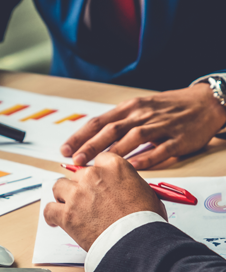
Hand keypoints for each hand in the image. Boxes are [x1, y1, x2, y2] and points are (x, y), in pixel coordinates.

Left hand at [43, 153, 166, 250]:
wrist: (137, 242)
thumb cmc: (146, 221)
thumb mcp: (145, 192)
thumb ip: (128, 185)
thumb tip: (123, 189)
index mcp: (114, 166)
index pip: (98, 162)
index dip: (97, 175)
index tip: (98, 184)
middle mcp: (93, 176)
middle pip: (77, 175)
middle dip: (81, 188)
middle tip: (87, 202)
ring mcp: (77, 194)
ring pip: (59, 188)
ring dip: (63, 197)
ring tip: (69, 208)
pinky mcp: (66, 214)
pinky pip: (49, 209)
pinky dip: (51, 216)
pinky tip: (55, 221)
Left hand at [60, 83, 225, 168]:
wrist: (206, 103)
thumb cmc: (167, 108)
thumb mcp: (139, 108)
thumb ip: (117, 123)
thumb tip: (89, 141)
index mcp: (130, 107)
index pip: (99, 122)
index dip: (80, 136)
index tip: (64, 149)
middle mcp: (143, 114)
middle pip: (112, 130)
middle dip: (90, 146)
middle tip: (75, 161)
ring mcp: (162, 125)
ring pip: (133, 138)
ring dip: (113, 153)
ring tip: (96, 167)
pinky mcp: (179, 138)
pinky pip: (160, 149)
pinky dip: (146, 158)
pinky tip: (131, 168)